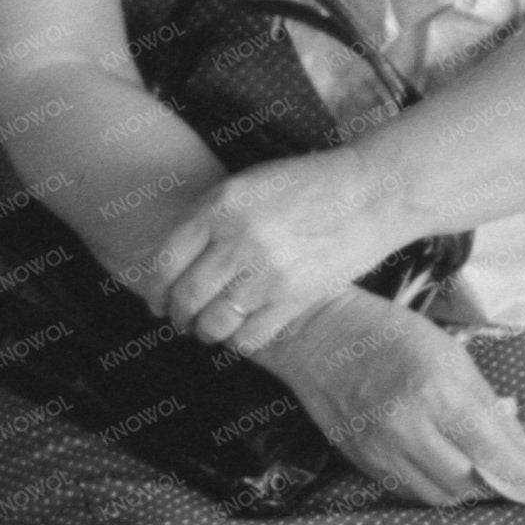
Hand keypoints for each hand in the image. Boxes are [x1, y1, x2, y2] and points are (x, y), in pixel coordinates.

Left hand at [147, 151, 410, 358]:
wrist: (370, 193)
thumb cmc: (305, 184)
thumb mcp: (247, 183)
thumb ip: (208, 217)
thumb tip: (170, 258)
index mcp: (220, 207)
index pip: (165, 262)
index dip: (154, 289)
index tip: (155, 300)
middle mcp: (238, 241)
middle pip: (186, 297)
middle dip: (176, 315)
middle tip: (178, 320)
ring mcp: (267, 273)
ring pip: (214, 324)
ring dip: (204, 332)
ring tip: (206, 330)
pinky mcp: (295, 299)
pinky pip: (251, 337)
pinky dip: (238, 341)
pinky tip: (240, 333)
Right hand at [269, 294, 524, 509]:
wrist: (317, 336)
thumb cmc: (388, 334)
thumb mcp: (449, 353)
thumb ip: (485, 402)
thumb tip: (517, 444)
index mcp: (436, 390)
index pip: (492, 450)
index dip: (523, 470)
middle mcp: (407, 427)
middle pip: (468, 482)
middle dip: (496, 480)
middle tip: (508, 469)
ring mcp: (380, 450)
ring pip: (438, 496)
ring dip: (465, 487)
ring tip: (475, 468)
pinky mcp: (361, 462)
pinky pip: (409, 491)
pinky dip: (433, 485)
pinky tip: (440, 466)